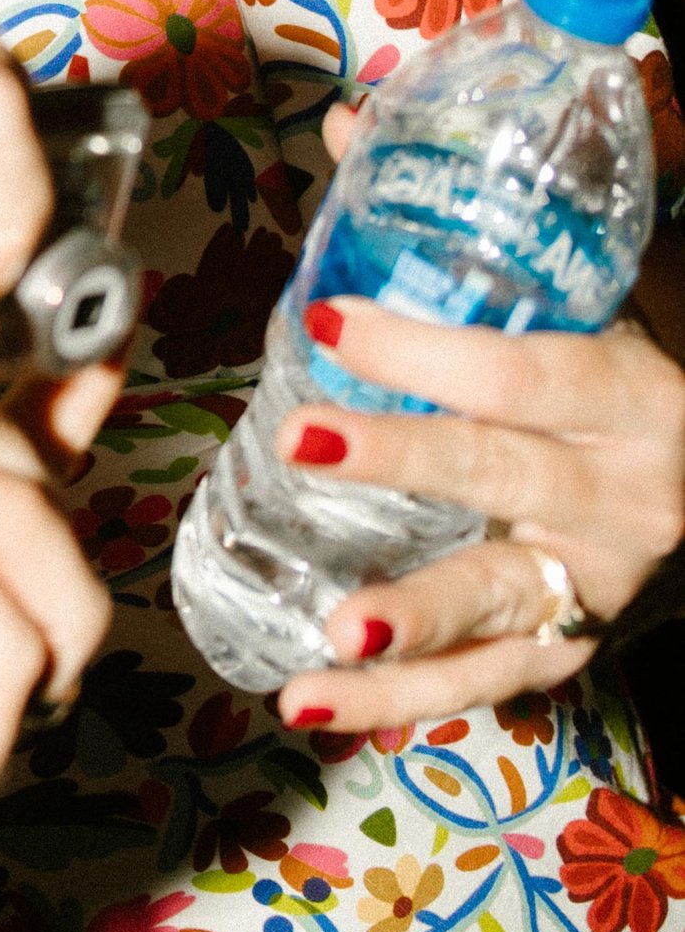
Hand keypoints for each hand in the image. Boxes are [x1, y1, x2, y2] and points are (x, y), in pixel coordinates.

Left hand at [268, 281, 684, 730]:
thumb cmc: (605, 395)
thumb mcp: (581, 332)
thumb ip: (481, 296)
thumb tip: (340, 232)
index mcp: (631, 400)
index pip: (518, 373)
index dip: (420, 350)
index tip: (329, 325)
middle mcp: (627, 498)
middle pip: (500, 472)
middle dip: (397, 455)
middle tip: (301, 441)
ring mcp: (599, 585)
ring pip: (498, 600)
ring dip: (413, 619)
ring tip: (337, 633)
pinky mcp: (568, 649)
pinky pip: (478, 680)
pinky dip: (392, 699)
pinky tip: (310, 700)